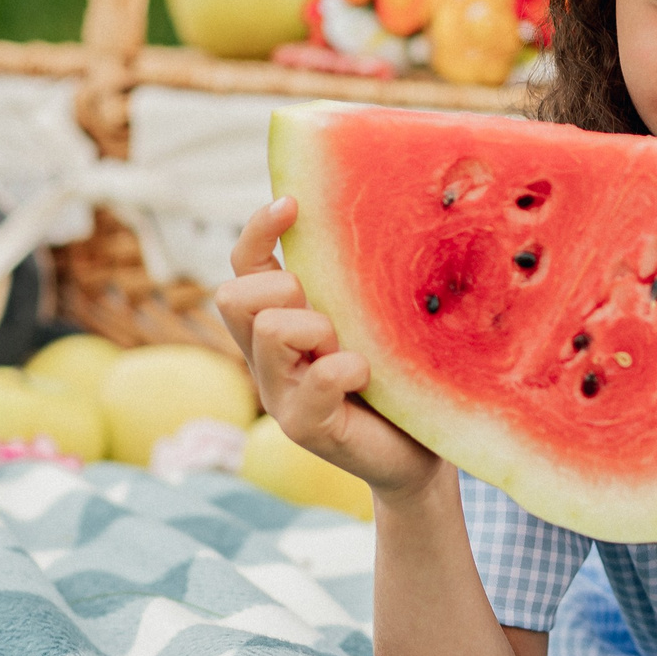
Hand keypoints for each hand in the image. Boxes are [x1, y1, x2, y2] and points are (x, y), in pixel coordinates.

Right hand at [212, 196, 442, 497]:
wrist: (423, 451)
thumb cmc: (402, 376)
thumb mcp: (375, 318)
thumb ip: (356, 282)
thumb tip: (379, 212)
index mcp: (282, 321)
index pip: (246, 264)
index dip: (259, 230)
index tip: (294, 204)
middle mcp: (268, 356)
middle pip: (234, 294)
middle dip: (283, 289)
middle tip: (332, 318)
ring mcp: (280, 394)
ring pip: (267, 330)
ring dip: (316, 328)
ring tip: (354, 351)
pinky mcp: (303, 427)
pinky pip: (313, 379)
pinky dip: (345, 370)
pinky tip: (369, 377)